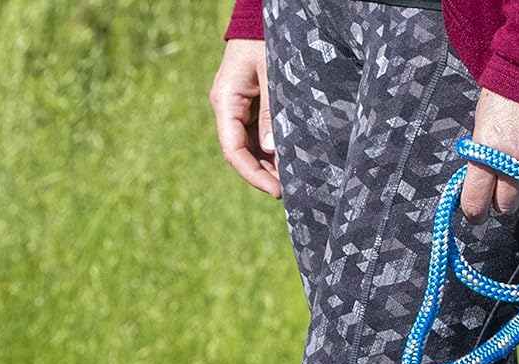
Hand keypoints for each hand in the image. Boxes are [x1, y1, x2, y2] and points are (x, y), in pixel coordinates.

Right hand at [210, 40, 280, 198]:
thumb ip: (271, 111)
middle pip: (242, 153)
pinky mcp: (250, 105)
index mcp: (226, 101)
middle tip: (289, 190)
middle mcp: (228, 109)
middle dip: (264, 173)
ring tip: (292, 179)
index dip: (254, 175)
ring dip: (269, 164)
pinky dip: (272, 149)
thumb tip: (271, 151)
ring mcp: (238, 108)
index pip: (234, 151)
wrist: (259, 16)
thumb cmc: (266, 38)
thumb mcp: (272, 72)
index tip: (276, 190)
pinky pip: (258, 134)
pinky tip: (288, 159)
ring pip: (251, 147)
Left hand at [461, 87, 518, 222]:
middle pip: (506, 206)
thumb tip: (479, 192)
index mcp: (488, 151)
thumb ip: (480, 161)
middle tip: (505, 188)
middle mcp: (515, 159)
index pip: (476, 203)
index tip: (477, 213)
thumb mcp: (481, 127)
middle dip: (503, 201)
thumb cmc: (504, 97)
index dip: (475, 213)